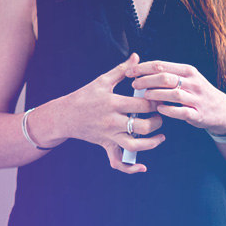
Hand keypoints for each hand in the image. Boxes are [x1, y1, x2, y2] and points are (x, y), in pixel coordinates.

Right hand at [61, 53, 164, 172]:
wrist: (64, 116)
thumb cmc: (84, 96)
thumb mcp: (102, 81)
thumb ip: (122, 70)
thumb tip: (137, 57)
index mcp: (112, 103)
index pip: (142, 105)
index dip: (156, 102)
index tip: (160, 98)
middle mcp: (112, 121)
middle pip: (143, 126)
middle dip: (157, 121)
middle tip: (160, 115)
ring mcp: (109, 136)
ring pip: (135, 145)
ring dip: (152, 143)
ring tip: (160, 136)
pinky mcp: (106, 145)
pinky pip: (118, 162)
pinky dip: (130, 168)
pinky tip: (142, 167)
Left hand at [126, 60, 225, 135]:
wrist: (221, 110)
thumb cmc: (197, 92)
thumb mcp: (187, 78)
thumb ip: (168, 73)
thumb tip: (141, 70)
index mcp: (187, 71)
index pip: (161, 65)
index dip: (142, 68)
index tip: (129, 71)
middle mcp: (193, 83)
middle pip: (165, 78)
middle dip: (146, 80)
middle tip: (134, 84)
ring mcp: (196, 99)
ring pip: (173, 94)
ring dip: (155, 94)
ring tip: (144, 96)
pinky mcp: (198, 114)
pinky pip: (181, 112)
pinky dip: (168, 110)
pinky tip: (159, 109)